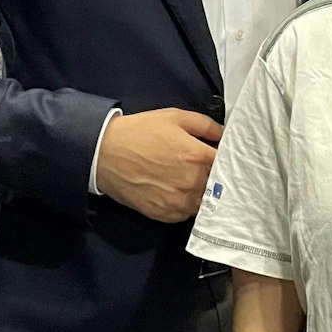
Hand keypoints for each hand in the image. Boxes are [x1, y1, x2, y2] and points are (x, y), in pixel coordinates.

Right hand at [93, 108, 221, 221]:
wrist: (104, 153)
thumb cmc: (139, 133)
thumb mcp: (175, 117)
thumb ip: (206, 125)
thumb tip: (224, 135)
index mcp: (198, 156)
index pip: (227, 164)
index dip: (226, 160)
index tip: (221, 158)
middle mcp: (192, 182)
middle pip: (217, 185)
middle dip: (214, 177)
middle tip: (202, 169)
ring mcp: (179, 201)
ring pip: (203, 202)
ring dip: (201, 193)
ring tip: (187, 181)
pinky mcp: (165, 214)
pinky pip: (186, 213)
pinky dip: (185, 205)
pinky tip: (175, 191)